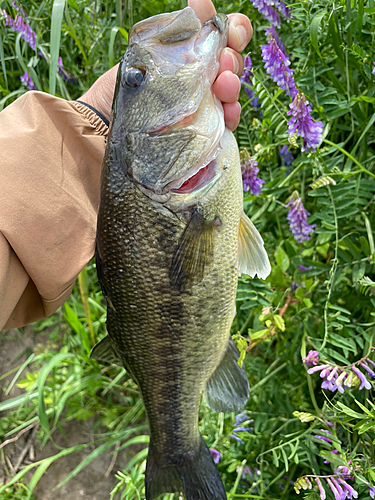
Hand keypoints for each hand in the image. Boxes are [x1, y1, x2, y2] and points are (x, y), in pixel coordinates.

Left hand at [80, 0, 251, 130]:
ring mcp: (203, 104)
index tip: (229, 31)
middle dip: (232, 58)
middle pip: (231, 63)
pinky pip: (225, 122)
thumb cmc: (125, 84)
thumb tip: (202, 0)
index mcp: (191, 53)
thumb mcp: (147, 48)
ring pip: (230, 91)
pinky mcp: (202, 130)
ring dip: (232, 84)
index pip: (222, 37)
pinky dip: (231, 114)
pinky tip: (228, 110)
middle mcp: (201, 77)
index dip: (235, 31)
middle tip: (222, 61)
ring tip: (223, 85)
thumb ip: (176, 28)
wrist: (106, 123)